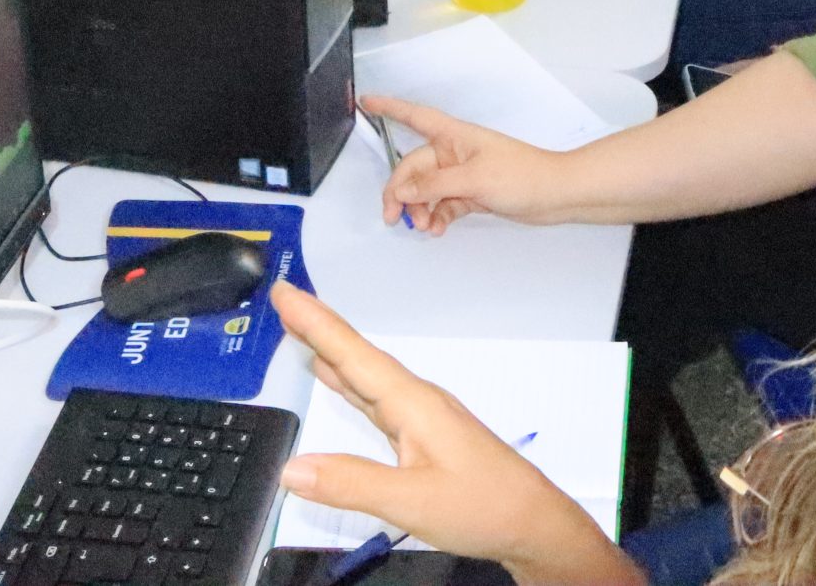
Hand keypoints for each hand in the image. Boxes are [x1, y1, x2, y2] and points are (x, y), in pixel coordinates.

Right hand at [270, 284, 639, 585]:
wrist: (531, 522)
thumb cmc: (484, 506)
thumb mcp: (411, 500)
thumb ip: (351, 483)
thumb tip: (292, 468)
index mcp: (413, 405)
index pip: (354, 355)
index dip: (316, 323)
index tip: (286, 292)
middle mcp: (417, 402)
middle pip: (358, 357)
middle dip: (319, 328)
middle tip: (285, 301)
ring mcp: (422, 417)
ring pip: (367, 376)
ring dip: (333, 352)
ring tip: (302, 331)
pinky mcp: (424, 436)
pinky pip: (377, 398)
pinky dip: (351, 383)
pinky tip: (339, 380)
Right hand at [366, 95, 565, 231]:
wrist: (556, 194)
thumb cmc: (522, 175)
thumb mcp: (473, 179)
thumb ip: (433, 185)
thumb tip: (400, 191)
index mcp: (455, 136)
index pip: (415, 117)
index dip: (390, 108)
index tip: (366, 102)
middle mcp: (455, 152)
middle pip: (414, 168)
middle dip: (401, 192)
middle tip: (392, 218)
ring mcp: (463, 174)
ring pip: (427, 190)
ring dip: (419, 209)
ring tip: (424, 227)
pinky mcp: (472, 194)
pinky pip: (443, 204)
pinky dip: (437, 216)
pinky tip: (437, 229)